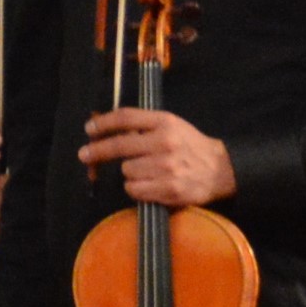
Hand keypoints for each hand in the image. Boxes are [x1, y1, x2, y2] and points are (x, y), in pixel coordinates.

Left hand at [78, 107, 236, 206]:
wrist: (221, 170)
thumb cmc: (189, 147)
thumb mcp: (171, 126)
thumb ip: (144, 126)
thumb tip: (106, 129)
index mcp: (165, 122)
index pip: (126, 118)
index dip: (103, 123)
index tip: (89, 129)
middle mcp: (164, 142)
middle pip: (118, 146)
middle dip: (96, 151)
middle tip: (84, 154)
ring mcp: (166, 166)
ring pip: (126, 170)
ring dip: (130, 173)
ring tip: (147, 171)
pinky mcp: (168, 188)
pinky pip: (134, 189)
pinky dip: (136, 188)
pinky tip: (150, 184)